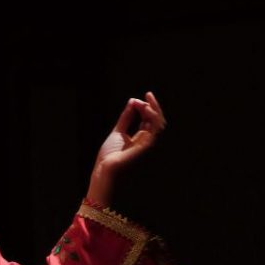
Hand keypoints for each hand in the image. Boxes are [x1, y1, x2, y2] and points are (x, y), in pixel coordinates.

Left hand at [86, 92, 166, 206]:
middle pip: (157, 121)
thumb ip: (126, 118)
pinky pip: (156, 130)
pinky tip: (145, 108)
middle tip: (148, 94)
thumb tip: (132, 102)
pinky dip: (152, 117)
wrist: (105, 170)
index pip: (149, 121)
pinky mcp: (148, 146)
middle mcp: (148, 142)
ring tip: (145, 101)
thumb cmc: (109, 156)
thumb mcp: (118, 132)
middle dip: (153, 107)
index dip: (145, 108)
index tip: (136, 100)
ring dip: (154, 110)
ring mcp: (149, 145)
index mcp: (141, 139)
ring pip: (160, 124)